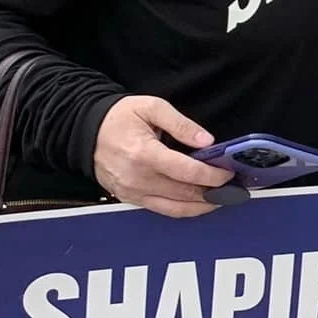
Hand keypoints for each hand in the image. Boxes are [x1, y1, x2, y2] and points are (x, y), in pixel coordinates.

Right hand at [91, 95, 232, 216]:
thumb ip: (181, 124)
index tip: (228, 172)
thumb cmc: (118, 118)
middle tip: (234, 186)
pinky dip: (184, 208)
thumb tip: (206, 141)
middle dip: (214, 192)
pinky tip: (199, 201)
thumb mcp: (151, 108)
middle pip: (185, 193)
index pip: (186, 172)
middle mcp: (137, 178)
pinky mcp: (130, 199)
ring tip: (223, 197)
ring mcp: (132, 192)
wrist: (84, 132)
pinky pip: (162, 210)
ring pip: (176, 208)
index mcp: (144, 154)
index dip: (212, 175)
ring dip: (202, 206)